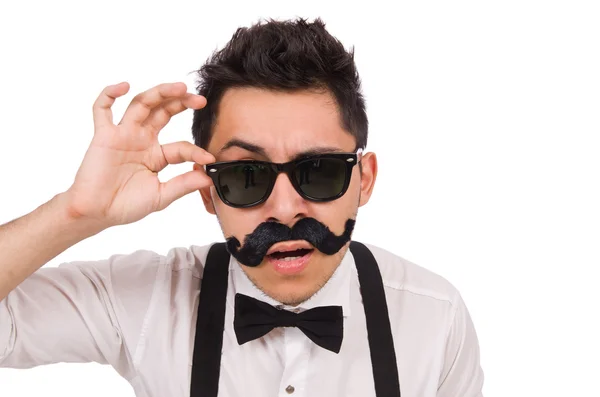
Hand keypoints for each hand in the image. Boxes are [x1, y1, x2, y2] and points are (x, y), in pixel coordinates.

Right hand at [64, 82, 215, 227]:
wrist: (96, 213)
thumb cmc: (125, 205)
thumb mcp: (160, 196)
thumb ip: (183, 185)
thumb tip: (208, 178)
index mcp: (157, 155)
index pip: (181, 146)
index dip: (195, 150)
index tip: (209, 158)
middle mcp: (141, 139)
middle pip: (163, 112)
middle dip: (181, 103)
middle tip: (200, 100)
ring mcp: (123, 135)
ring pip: (141, 104)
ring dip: (159, 93)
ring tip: (179, 87)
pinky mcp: (103, 135)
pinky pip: (102, 109)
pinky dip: (109, 94)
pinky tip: (124, 86)